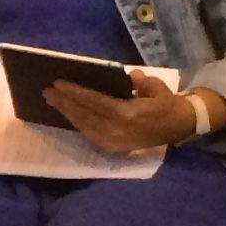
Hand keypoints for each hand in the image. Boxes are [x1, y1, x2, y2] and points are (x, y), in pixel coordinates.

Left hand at [51, 67, 204, 153]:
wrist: (178, 128)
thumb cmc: (166, 104)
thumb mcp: (156, 87)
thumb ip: (140, 81)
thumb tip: (128, 76)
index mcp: (128, 115)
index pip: (94, 102)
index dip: (75, 93)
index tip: (58, 84)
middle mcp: (117, 131)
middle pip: (84, 115)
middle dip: (64, 103)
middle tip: (47, 92)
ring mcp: (114, 142)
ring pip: (84, 127)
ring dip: (67, 114)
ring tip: (52, 101)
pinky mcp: (113, 148)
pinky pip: (90, 135)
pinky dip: (77, 124)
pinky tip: (68, 114)